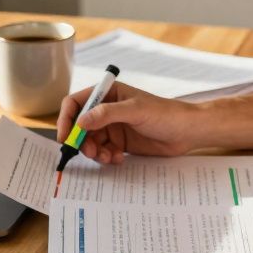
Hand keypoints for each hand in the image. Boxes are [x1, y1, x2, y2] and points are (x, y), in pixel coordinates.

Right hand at [55, 82, 195, 163]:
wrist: (187, 132)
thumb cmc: (165, 113)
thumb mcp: (135, 110)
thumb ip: (107, 114)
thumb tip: (81, 121)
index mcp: (107, 94)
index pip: (76, 102)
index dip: (66, 118)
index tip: (65, 136)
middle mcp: (107, 110)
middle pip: (80, 126)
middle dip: (82, 140)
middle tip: (90, 152)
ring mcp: (113, 127)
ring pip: (91, 141)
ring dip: (95, 152)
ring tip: (108, 157)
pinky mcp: (121, 143)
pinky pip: (103, 151)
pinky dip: (106, 157)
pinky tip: (119, 158)